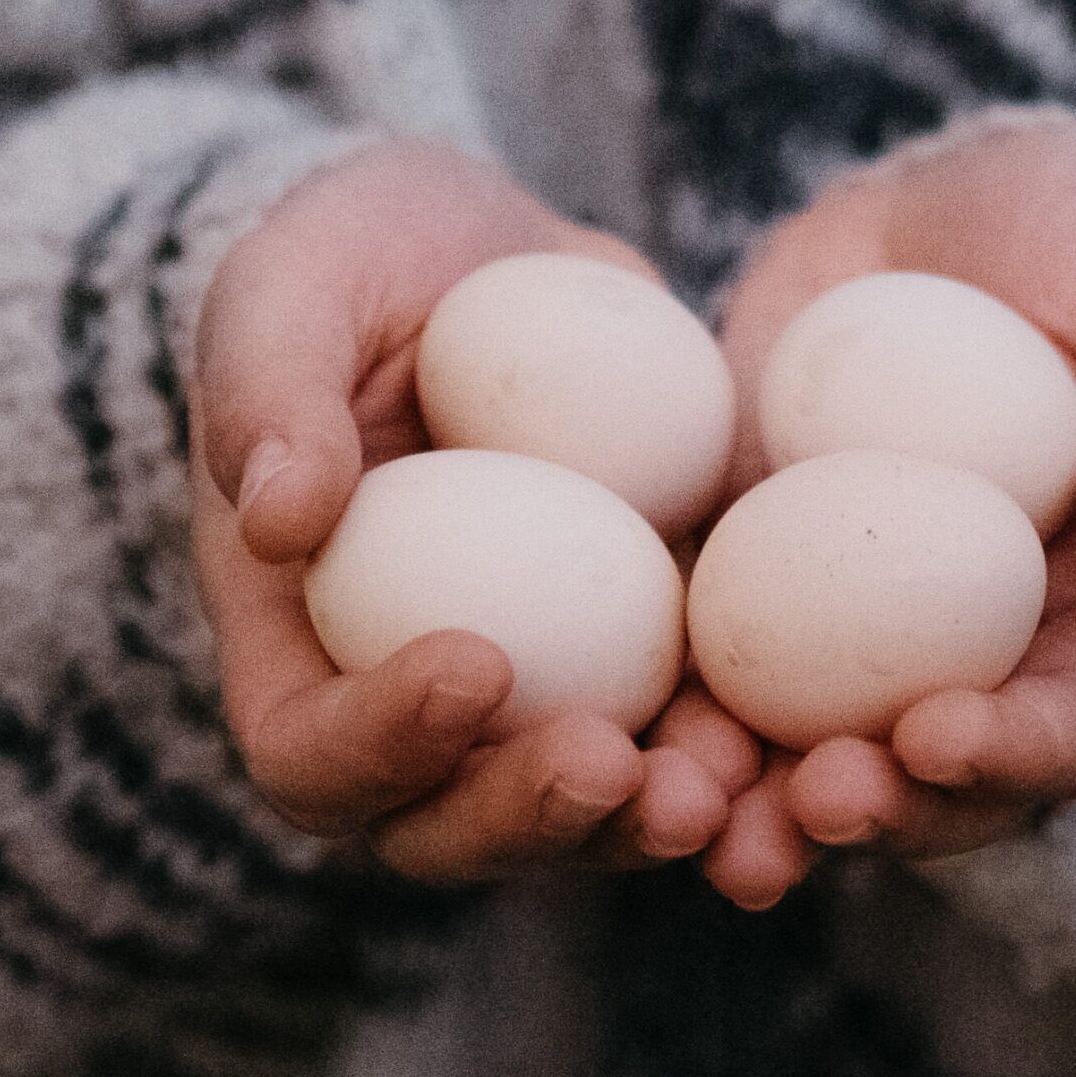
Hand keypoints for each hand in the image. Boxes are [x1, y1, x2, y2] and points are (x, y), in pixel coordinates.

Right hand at [188, 141, 754, 881]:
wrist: (492, 249)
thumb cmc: (357, 260)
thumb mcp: (292, 284)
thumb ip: (267, 390)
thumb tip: (278, 522)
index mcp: (294, 641)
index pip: (307, 748)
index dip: (378, 742)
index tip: (475, 661)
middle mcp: (409, 702)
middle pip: (446, 827)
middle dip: (526, 819)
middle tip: (610, 763)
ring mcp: (542, 694)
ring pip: (582, 813)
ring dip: (646, 820)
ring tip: (723, 782)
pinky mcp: (653, 657)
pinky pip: (695, 739)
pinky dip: (748, 761)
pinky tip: (808, 743)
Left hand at [696, 114, 1075, 908]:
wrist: (935, 195)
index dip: (1019, 751)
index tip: (931, 737)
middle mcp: (995, 655)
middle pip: (946, 781)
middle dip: (881, 810)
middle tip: (806, 800)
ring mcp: (866, 635)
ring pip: (822, 759)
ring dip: (763, 805)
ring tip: (696, 807)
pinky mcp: (756, 590)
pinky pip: (715, 678)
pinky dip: (673, 723)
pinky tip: (620, 738)